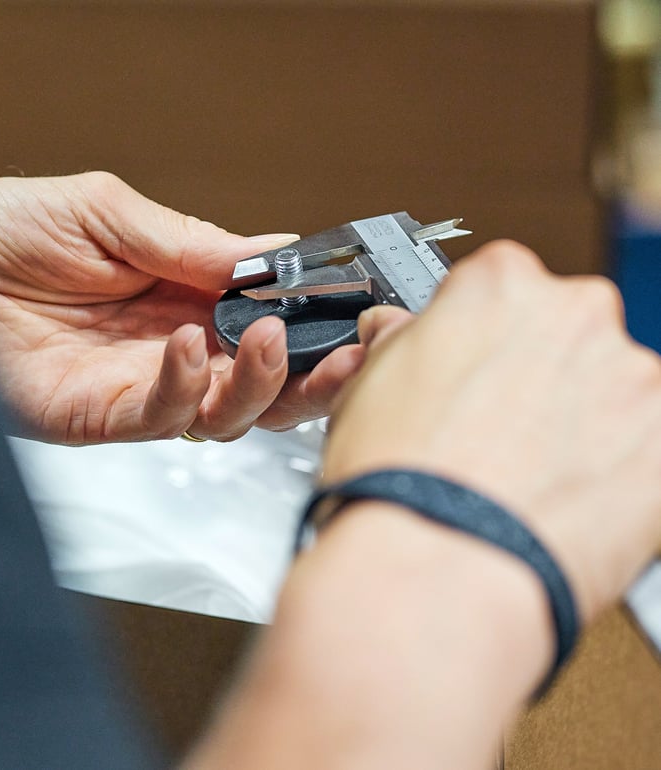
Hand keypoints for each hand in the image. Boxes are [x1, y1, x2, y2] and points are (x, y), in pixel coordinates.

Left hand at [0, 172, 375, 442]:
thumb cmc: (4, 230)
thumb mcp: (109, 212)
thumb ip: (192, 241)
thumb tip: (273, 252)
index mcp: (184, 295)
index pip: (267, 318)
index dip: (311, 318)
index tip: (348, 306)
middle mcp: (175, 349)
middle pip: (264, 383)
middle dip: (312, 375)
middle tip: (345, 352)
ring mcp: (144, 387)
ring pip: (229, 415)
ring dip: (263, 384)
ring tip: (272, 339)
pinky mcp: (105, 417)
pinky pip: (164, 418)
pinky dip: (188, 386)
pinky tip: (189, 346)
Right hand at [324, 241, 660, 622]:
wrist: (438, 574)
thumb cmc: (398, 484)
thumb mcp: (365, 387)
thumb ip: (397, 343)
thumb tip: (395, 334)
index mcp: (502, 285)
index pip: (496, 291)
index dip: (475, 339)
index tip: (469, 370)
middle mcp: (576, 316)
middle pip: (557, 335)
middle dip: (530, 375)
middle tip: (492, 429)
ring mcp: (632, 382)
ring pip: (604, 393)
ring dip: (572, 424)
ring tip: (521, 477)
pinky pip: (637, 450)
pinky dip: (608, 471)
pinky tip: (558, 501)